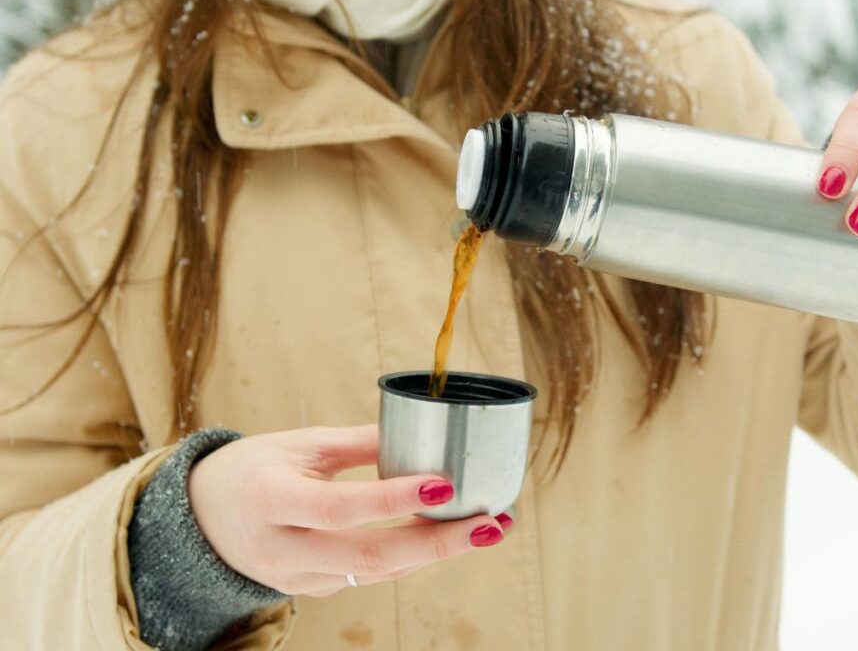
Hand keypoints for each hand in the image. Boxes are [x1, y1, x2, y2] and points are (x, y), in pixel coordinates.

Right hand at [187, 425, 509, 597]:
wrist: (200, 517)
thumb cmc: (255, 468)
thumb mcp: (300, 443)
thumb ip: (360, 443)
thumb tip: (426, 430)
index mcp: (271, 499)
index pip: (339, 507)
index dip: (392, 498)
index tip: (444, 483)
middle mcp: (280, 547)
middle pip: (368, 555)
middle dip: (439, 543)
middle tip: (492, 523)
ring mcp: (295, 577)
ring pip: (376, 572)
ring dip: (435, 552)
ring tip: (488, 526)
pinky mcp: (310, 590)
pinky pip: (368, 576)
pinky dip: (409, 558)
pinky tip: (446, 536)